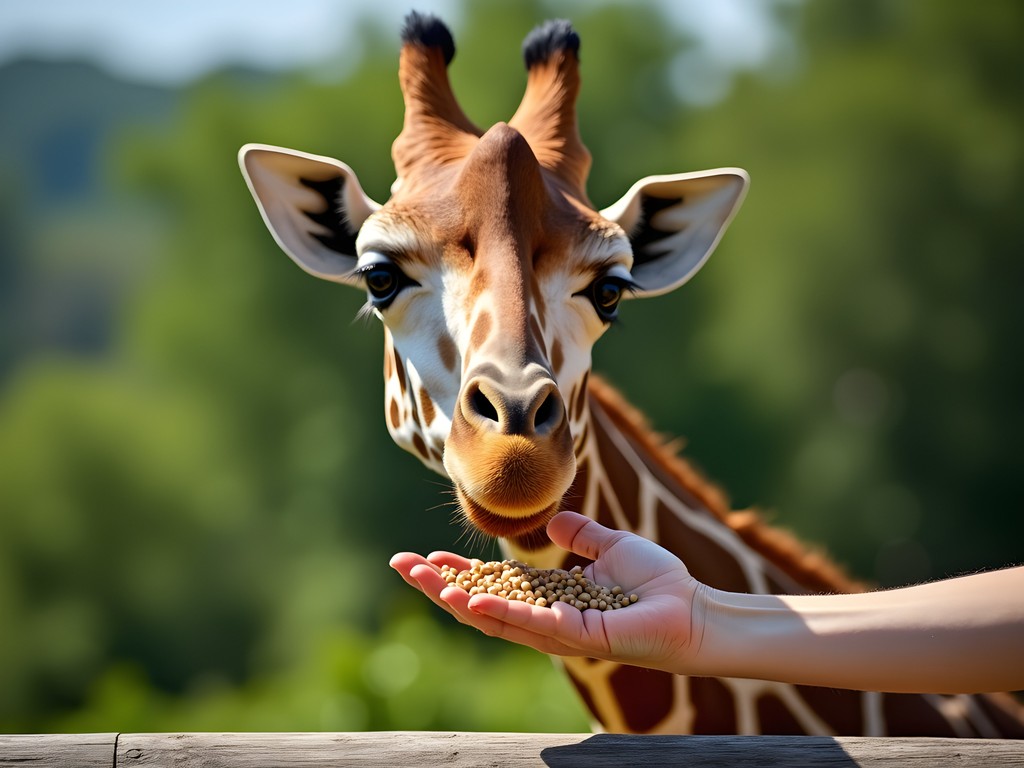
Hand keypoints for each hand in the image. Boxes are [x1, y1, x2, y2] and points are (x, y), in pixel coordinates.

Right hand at [390, 511, 706, 673]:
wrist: (692, 608)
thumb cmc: (656, 582)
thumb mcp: (609, 544)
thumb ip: (579, 533)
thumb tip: (551, 521)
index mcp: (548, 597)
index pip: (491, 584)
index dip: (456, 571)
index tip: (422, 556)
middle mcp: (546, 618)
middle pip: (480, 604)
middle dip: (438, 586)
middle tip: (401, 567)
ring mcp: (560, 631)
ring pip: (496, 618)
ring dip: (457, 599)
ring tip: (424, 582)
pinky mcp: (581, 636)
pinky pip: (534, 624)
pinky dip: (500, 612)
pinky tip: (470, 600)